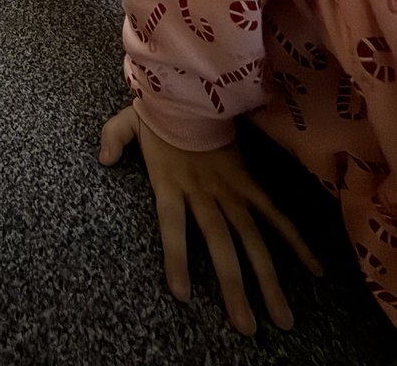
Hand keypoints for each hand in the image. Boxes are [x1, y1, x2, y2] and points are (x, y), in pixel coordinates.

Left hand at [99, 105, 322, 335]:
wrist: (193, 89)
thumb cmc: (158, 112)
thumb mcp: (127, 121)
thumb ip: (113, 138)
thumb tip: (102, 158)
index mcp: (170, 182)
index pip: (172, 226)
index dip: (177, 258)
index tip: (183, 294)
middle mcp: (203, 191)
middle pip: (220, 244)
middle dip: (234, 286)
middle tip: (246, 327)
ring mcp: (229, 188)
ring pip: (251, 238)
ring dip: (267, 278)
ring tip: (281, 317)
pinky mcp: (248, 182)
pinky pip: (274, 213)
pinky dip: (294, 239)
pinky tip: (313, 269)